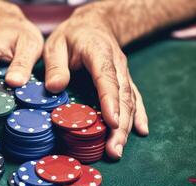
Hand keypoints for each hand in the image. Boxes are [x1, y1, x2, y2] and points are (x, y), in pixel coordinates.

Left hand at [44, 2, 148, 159]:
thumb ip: (55, 66)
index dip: (110, 101)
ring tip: (119, 149)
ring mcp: (123, 73)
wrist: (94, 25)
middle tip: (113, 150)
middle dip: (120, 125)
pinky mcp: (125, 80)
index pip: (106, 78)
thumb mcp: (56, 45)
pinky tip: (141, 131)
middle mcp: (116, 65)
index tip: (112, 123)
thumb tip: (54, 88)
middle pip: (123, 96)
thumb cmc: (73, 36)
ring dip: (127, 127)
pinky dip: (139, 115)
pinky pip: (135, 97)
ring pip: (130, 101)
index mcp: (99, 53)